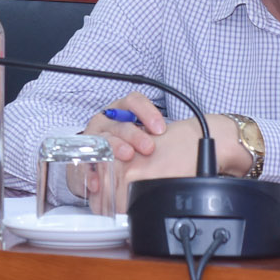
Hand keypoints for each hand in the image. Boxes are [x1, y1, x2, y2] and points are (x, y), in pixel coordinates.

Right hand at [85, 93, 216, 185]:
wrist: (103, 159)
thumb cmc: (130, 145)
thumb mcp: (145, 136)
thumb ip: (160, 137)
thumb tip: (194, 144)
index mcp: (122, 109)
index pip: (133, 101)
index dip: (147, 113)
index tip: (160, 129)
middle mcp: (107, 120)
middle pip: (120, 122)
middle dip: (134, 134)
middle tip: (148, 147)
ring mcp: (94, 137)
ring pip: (104, 138)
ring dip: (115, 147)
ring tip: (127, 155)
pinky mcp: (85, 155)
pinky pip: (86, 161)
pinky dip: (93, 170)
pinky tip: (100, 178)